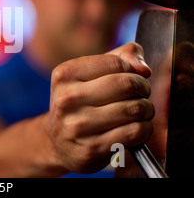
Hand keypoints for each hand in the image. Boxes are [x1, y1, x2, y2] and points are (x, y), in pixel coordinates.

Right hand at [46, 42, 153, 173]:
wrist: (59, 143)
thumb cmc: (80, 103)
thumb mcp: (89, 74)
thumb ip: (120, 57)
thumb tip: (143, 68)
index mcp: (64, 74)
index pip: (116, 62)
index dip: (131, 70)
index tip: (129, 78)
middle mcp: (67, 98)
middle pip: (127, 84)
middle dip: (143, 88)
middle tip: (140, 94)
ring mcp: (78, 125)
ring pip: (135, 108)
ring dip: (146, 109)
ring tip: (138, 111)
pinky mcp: (92, 148)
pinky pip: (136, 131)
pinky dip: (144, 128)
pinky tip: (135, 128)